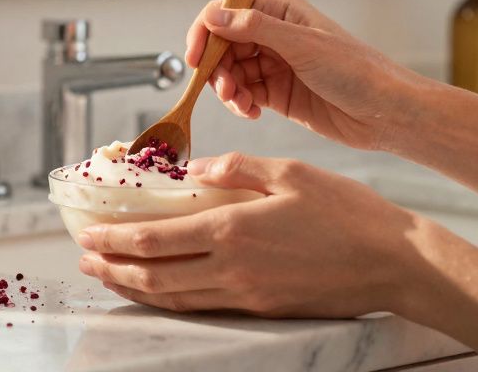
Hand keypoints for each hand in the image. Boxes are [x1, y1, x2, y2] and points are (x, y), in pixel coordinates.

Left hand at [77, 153, 422, 317]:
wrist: (393, 262)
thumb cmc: (347, 212)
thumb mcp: (289, 171)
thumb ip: (234, 168)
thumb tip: (191, 167)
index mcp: (233, 229)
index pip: (154, 240)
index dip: (114, 240)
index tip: (88, 235)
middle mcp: (232, 268)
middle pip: (154, 278)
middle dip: (112, 270)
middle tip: (85, 262)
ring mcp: (247, 295)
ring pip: (174, 299)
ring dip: (136, 290)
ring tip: (111, 278)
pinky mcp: (264, 310)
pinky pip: (203, 307)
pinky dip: (172, 300)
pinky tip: (164, 291)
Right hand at [187, 0, 426, 150]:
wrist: (386, 113)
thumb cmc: (357, 71)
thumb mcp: (302, 45)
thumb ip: (254, 29)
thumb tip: (213, 15)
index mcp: (281, 12)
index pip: (227, 12)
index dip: (206, 32)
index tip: (196, 59)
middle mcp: (275, 35)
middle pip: (224, 45)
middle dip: (218, 68)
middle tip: (226, 89)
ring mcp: (276, 65)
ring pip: (231, 72)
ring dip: (228, 89)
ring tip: (242, 104)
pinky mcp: (278, 93)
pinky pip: (245, 94)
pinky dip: (240, 104)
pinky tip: (251, 112)